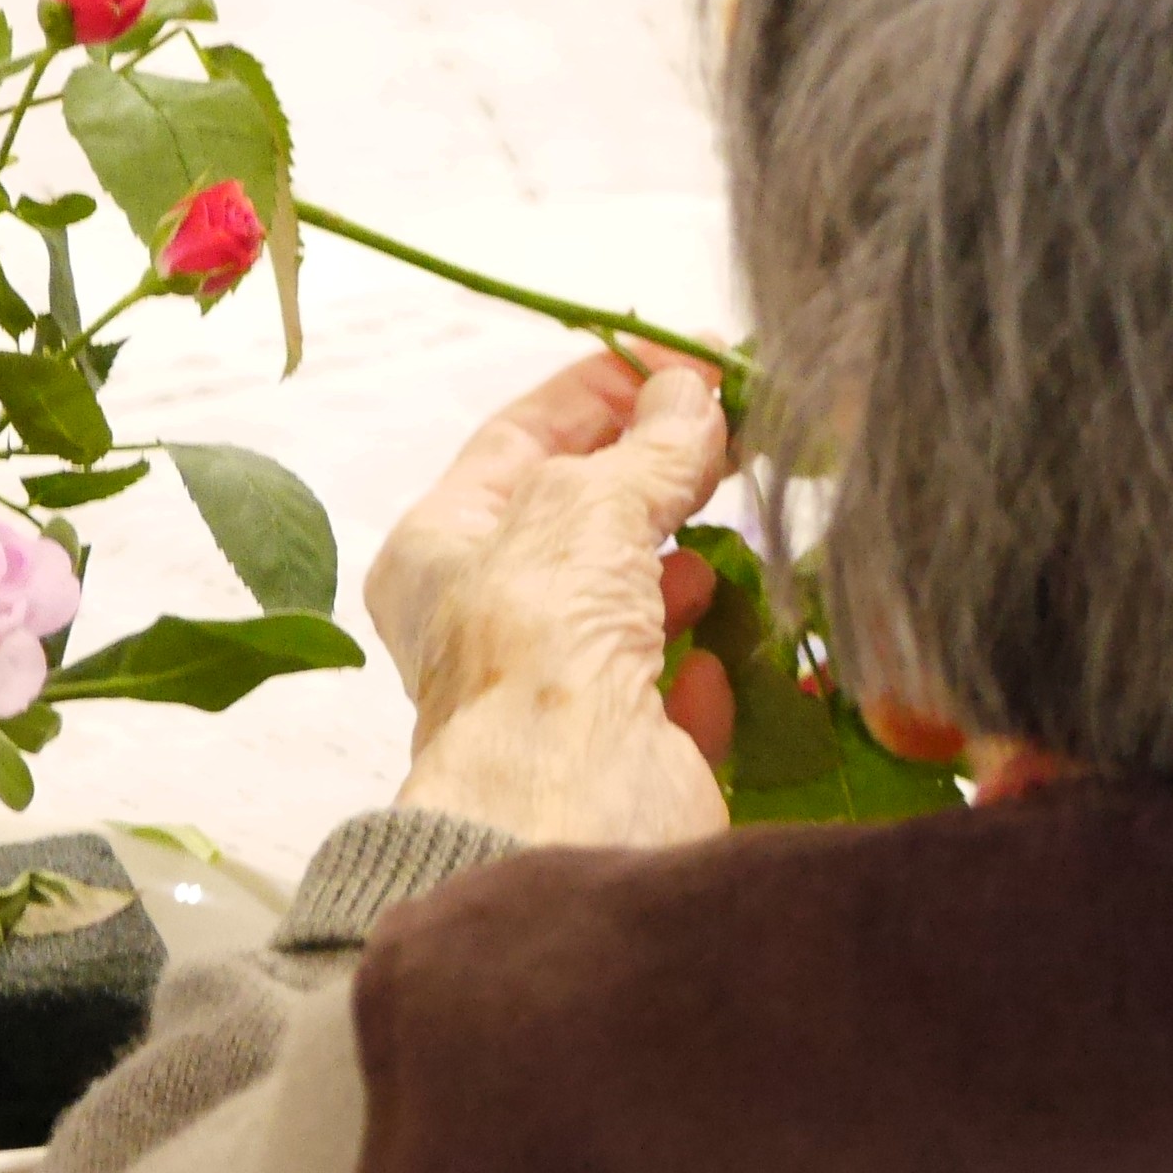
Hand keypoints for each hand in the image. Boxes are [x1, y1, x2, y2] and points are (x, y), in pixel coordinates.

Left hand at [369, 350, 736, 847]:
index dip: (600, 392)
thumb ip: (646, 448)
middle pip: (582, 519)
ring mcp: (555, 690)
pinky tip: (722, 648)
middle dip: (655, 473)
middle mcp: (485, 619)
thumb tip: (692, 396)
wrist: (565, 812)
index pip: (520, 442)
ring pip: (631, 604)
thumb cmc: (539, 644)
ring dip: (682, 566)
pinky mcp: (624, 752)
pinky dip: (704, 663)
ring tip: (729, 530)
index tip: (682, 361)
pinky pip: (672, 690)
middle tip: (735, 428)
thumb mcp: (586, 505)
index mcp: (438, 550)